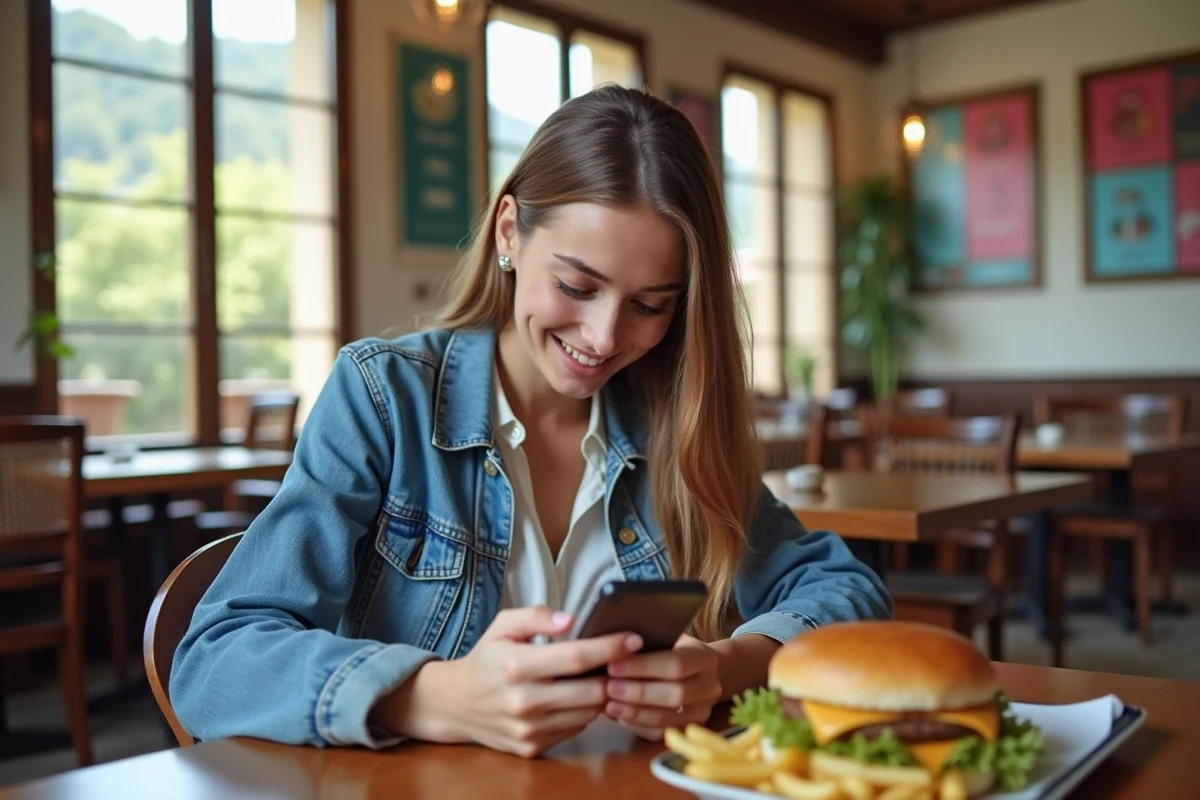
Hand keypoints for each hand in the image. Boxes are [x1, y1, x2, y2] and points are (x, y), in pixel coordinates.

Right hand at [377, 606, 642, 757]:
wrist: (455, 704)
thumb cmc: (487, 659)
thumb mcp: (503, 625)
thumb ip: (536, 616)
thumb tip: (570, 620)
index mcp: (515, 665)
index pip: (574, 658)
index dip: (610, 648)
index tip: (633, 638)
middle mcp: (522, 701)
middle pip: (590, 691)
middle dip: (614, 675)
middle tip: (624, 660)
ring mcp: (528, 730)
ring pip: (588, 713)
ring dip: (600, 694)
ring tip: (599, 676)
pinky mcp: (532, 748)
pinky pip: (575, 729)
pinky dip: (583, 712)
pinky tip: (576, 696)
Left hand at [602, 635, 721, 739]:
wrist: (698, 672)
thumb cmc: (674, 649)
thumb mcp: (668, 638)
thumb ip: (649, 643)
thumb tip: (614, 649)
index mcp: (705, 658)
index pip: (676, 664)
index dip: (643, 666)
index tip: (613, 665)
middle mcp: (709, 688)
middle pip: (675, 695)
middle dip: (639, 692)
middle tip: (609, 687)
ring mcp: (701, 712)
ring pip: (667, 719)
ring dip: (635, 712)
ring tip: (609, 704)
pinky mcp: (686, 729)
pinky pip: (660, 733)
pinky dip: (636, 725)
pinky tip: (618, 716)